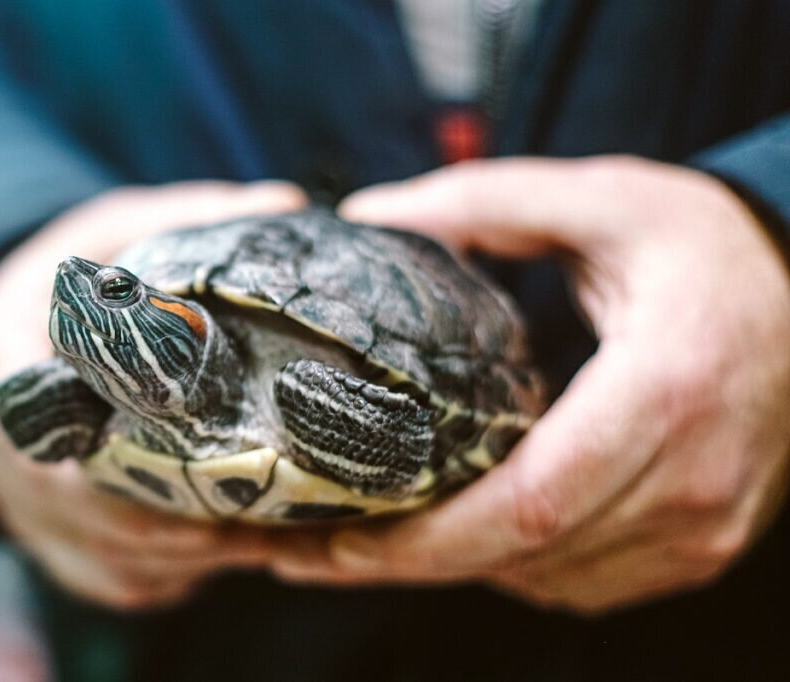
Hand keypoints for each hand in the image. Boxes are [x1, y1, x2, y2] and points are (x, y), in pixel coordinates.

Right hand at [0, 181, 307, 608]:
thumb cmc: (49, 284)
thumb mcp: (104, 231)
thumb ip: (186, 218)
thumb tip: (286, 204)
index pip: (56, 442)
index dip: (140, 462)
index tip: (222, 455)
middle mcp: (7, 469)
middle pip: (104, 519)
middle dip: (195, 514)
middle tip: (281, 499)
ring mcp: (34, 521)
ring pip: (125, 564)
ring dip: (202, 550)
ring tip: (279, 525)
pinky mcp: (64, 550)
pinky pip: (129, 581)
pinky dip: (185, 569)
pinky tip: (238, 542)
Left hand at [271, 157, 789, 612]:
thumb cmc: (709, 249)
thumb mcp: (602, 199)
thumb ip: (484, 201)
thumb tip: (373, 216)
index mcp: (665, 391)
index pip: (528, 502)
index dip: (421, 538)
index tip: (334, 539)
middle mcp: (692, 479)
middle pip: (524, 555)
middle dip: (407, 563)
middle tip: (315, 549)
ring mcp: (703, 526)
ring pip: (546, 578)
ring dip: (453, 565)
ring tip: (371, 534)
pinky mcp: (700, 546)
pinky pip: (583, 582)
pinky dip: (512, 564)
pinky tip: (465, 527)